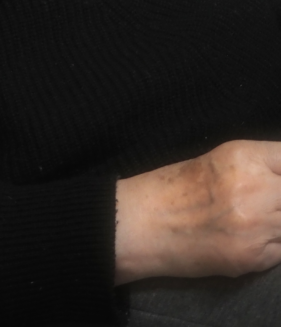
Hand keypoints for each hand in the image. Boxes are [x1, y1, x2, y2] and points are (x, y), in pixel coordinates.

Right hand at [116, 140, 280, 284]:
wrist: (146, 224)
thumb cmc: (176, 189)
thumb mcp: (220, 162)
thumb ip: (261, 166)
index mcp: (244, 157)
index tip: (278, 178)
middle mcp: (256, 189)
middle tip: (268, 203)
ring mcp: (258, 225)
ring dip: (279, 222)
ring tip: (256, 219)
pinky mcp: (254, 257)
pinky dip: (273, 245)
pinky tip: (251, 239)